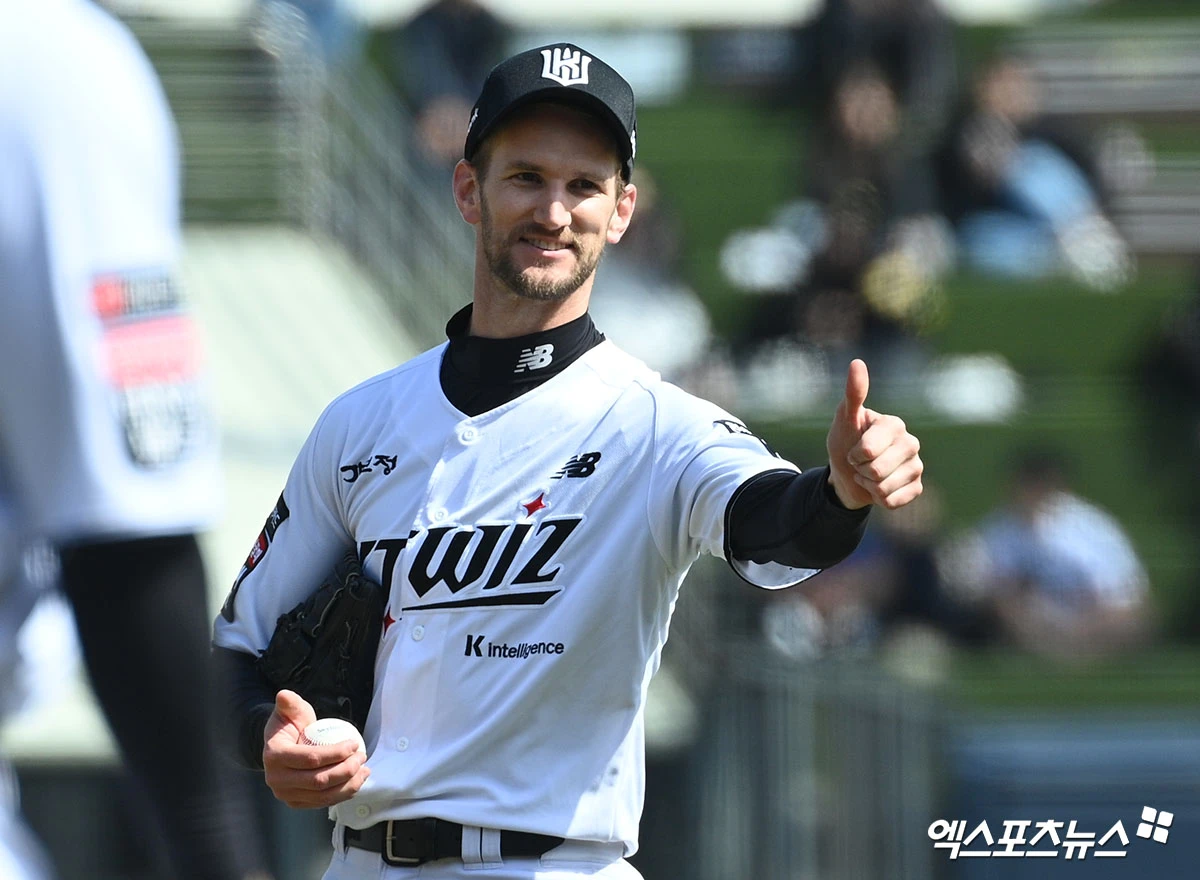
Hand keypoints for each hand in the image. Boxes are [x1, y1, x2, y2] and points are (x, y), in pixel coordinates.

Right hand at [262, 689, 369, 808]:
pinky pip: (322, 802)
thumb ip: (289, 703)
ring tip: (364, 769)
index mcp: (274, 756)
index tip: (354, 743)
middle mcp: (276, 780)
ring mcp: (285, 795)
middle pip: (319, 781)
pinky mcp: (296, 803)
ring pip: (323, 796)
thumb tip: (284, 695)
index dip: (336, 753)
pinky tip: (357, 781)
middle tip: (362, 756)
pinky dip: (343, 794)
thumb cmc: (289, 725)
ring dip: (349, 785)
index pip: (311, 759)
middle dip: (346, 770)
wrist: (280, 746)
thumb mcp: (290, 711)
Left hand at [825, 359, 922, 509]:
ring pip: (884, 488)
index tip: (854, 447)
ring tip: (868, 474)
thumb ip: (853, 393)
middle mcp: (911, 443)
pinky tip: (878, 487)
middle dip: (860, 470)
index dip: (854, 454)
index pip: (869, 450)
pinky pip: (893, 502)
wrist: (847, 474)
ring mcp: (916, 466)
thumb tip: (857, 362)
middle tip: (859, 462)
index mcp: (894, 424)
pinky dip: (879, 499)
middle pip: (877, 471)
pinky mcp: (916, 487)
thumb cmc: (845, 442)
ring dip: (868, 485)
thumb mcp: (844, 420)